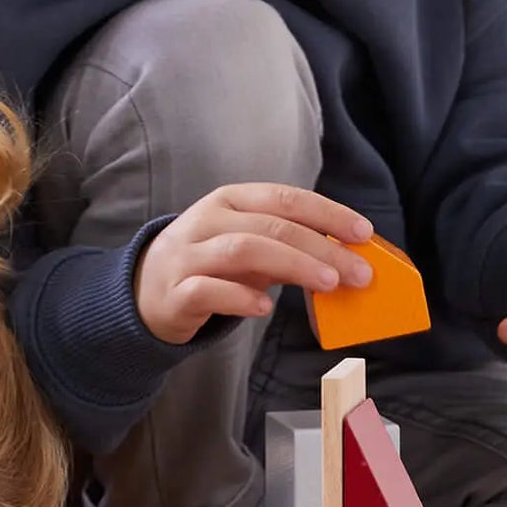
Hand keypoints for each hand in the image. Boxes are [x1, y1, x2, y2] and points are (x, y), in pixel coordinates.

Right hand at [135, 185, 374, 344]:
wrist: (143, 295)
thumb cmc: (208, 267)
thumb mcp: (247, 246)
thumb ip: (287, 246)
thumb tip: (345, 257)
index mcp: (228, 201)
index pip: (284, 199)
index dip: (327, 213)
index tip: (362, 233)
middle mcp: (206, 221)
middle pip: (270, 226)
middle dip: (320, 247)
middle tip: (358, 273)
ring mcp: (186, 256)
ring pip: (243, 250)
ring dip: (292, 265)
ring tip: (326, 284)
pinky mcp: (174, 293)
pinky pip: (209, 291)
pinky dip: (241, 298)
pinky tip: (265, 308)